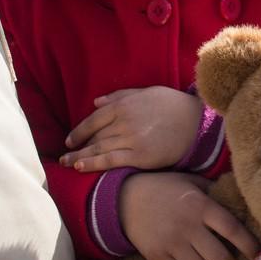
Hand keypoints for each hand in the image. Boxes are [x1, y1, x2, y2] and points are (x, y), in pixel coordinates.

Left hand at [62, 87, 203, 171]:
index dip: (78, 131)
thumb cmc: (172, 105)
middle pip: (94, 137)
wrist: (196, 123)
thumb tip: (95, 102)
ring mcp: (131, 139)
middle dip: (77, 147)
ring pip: (98, 149)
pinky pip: (112, 160)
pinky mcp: (140, 156)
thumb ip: (119, 96)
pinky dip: (94, 164)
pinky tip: (81, 167)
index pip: (93, 120)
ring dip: (79, 157)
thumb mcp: (146, 92)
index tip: (69, 140)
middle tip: (64, 156)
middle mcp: (123, 121)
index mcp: (123, 105)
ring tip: (67, 164)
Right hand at [118, 172, 260, 259]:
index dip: (249, 245)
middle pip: (220, 258)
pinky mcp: (156, 256)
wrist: (126, 198)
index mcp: (200, 205)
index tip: (259, 255)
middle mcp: (187, 225)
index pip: (232, 229)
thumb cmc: (167, 188)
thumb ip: (215, 193)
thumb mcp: (192, 182)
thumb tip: (243, 201)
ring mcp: (170, 243)